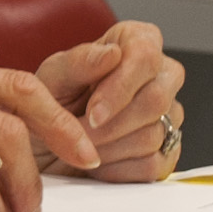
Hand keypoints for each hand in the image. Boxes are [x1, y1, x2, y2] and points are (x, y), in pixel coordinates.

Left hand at [33, 25, 183, 184]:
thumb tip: (112, 54)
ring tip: (82, 144)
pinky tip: (97, 161)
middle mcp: (161, 75)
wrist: (43, 147)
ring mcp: (169, 115)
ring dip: (108, 148)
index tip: (92, 112)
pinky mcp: (168, 151)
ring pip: (153, 135)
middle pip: (157, 99)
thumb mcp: (52, 78)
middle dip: (111, 125)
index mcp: (136, 42)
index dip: (120, 87)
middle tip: (79, 133)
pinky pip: (153, 164)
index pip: (146, 55)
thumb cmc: (48, 103)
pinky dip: (118, 169)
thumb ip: (79, 63)